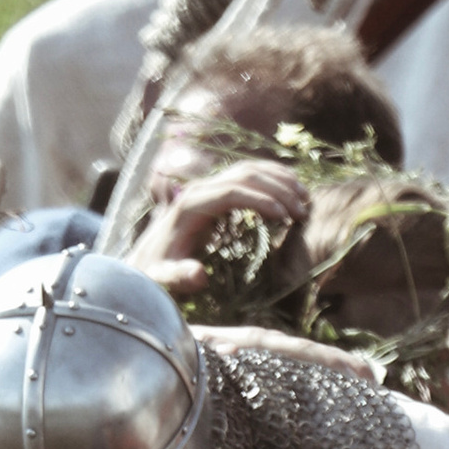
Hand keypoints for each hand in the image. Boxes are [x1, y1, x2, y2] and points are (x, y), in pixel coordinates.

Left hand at [135, 157, 310, 296]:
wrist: (142, 260)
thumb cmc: (153, 273)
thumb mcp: (162, 278)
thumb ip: (178, 277)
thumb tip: (198, 276)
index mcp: (190, 205)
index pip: (233, 191)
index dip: (261, 200)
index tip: (286, 216)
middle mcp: (200, 189)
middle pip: (246, 174)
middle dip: (278, 189)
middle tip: (304, 211)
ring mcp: (208, 186)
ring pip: (250, 169)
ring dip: (280, 181)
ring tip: (306, 200)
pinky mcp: (216, 191)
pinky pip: (248, 176)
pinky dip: (273, 180)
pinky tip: (292, 192)